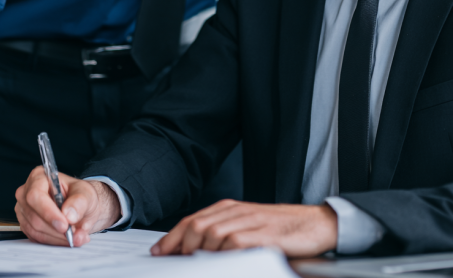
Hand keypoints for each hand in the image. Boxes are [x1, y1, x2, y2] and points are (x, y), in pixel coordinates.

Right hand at [15, 167, 119, 246]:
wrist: (81, 208)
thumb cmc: (81, 196)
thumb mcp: (86, 194)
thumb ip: (79, 202)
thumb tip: (69, 214)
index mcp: (39, 177)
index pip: (35, 195)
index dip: (48, 212)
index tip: (64, 225)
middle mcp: (27, 193)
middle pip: (34, 216)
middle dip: (56, 229)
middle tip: (75, 234)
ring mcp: (24, 211)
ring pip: (36, 230)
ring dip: (57, 237)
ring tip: (76, 236)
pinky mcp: (26, 226)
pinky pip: (37, 239)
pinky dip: (54, 241)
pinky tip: (67, 238)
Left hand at [151, 199, 337, 256]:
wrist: (315, 223)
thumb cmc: (282, 228)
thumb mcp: (249, 226)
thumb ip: (225, 234)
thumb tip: (196, 250)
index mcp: (230, 208)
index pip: (193, 220)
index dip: (172, 237)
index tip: (158, 252)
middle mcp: (236, 211)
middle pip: (196, 225)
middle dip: (178, 245)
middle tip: (171, 262)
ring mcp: (249, 221)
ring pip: (211, 233)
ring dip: (198, 252)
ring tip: (192, 265)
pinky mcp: (262, 234)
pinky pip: (234, 243)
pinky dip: (222, 254)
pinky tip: (218, 263)